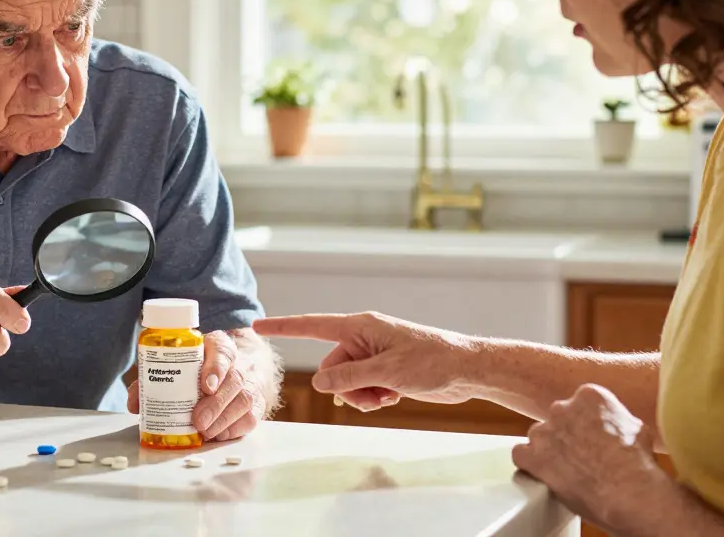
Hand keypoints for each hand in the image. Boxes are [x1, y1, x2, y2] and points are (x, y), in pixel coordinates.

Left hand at [127, 330, 267, 441]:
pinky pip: (251, 417)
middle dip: (216, 403)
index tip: (205, 386)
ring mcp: (251, 383)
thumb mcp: (177, 366)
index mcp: (217, 347)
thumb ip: (153, 380)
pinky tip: (217, 434)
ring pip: (245, 399)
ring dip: (224, 419)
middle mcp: (238, 363)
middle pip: (235, 379)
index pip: (222, 350)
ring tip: (205, 431)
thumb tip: (135, 403)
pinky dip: (233, 429)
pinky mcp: (256, 404)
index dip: (216, 368)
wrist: (233, 371)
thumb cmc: (198, 369)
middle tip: (198, 421)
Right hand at [252, 311, 477, 410]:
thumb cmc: (432, 361)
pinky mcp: (384, 372)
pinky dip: (371, 398)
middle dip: (345, 387)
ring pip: (345, 383)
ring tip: (387, 396)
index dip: (284, 327)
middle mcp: (363, 339)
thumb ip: (349, 377)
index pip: (313, 326)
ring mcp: (373, 356)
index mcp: (360, 327)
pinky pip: (360, 389)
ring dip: (360, 396)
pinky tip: (392, 397)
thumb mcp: (387, 371)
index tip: (257, 325)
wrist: (466, 370)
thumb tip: (319, 383)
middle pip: (330, 367)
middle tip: (375, 393)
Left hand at [511, 384, 670, 534]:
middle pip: (558, 418)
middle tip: (581, 454)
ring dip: (548, 449)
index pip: (579, 403)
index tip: (591, 436)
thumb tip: (612, 423)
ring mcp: (544, 432)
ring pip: (539, 436)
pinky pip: (520, 454)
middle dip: (567, 434)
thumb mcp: (635, 427)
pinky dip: (529, 464)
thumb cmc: (638, 464)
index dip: (585, 422)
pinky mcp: (532, 456)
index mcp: (589, 396)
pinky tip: (543, 473)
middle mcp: (562, 408)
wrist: (628, 491)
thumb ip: (614, 418)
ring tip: (566, 468)